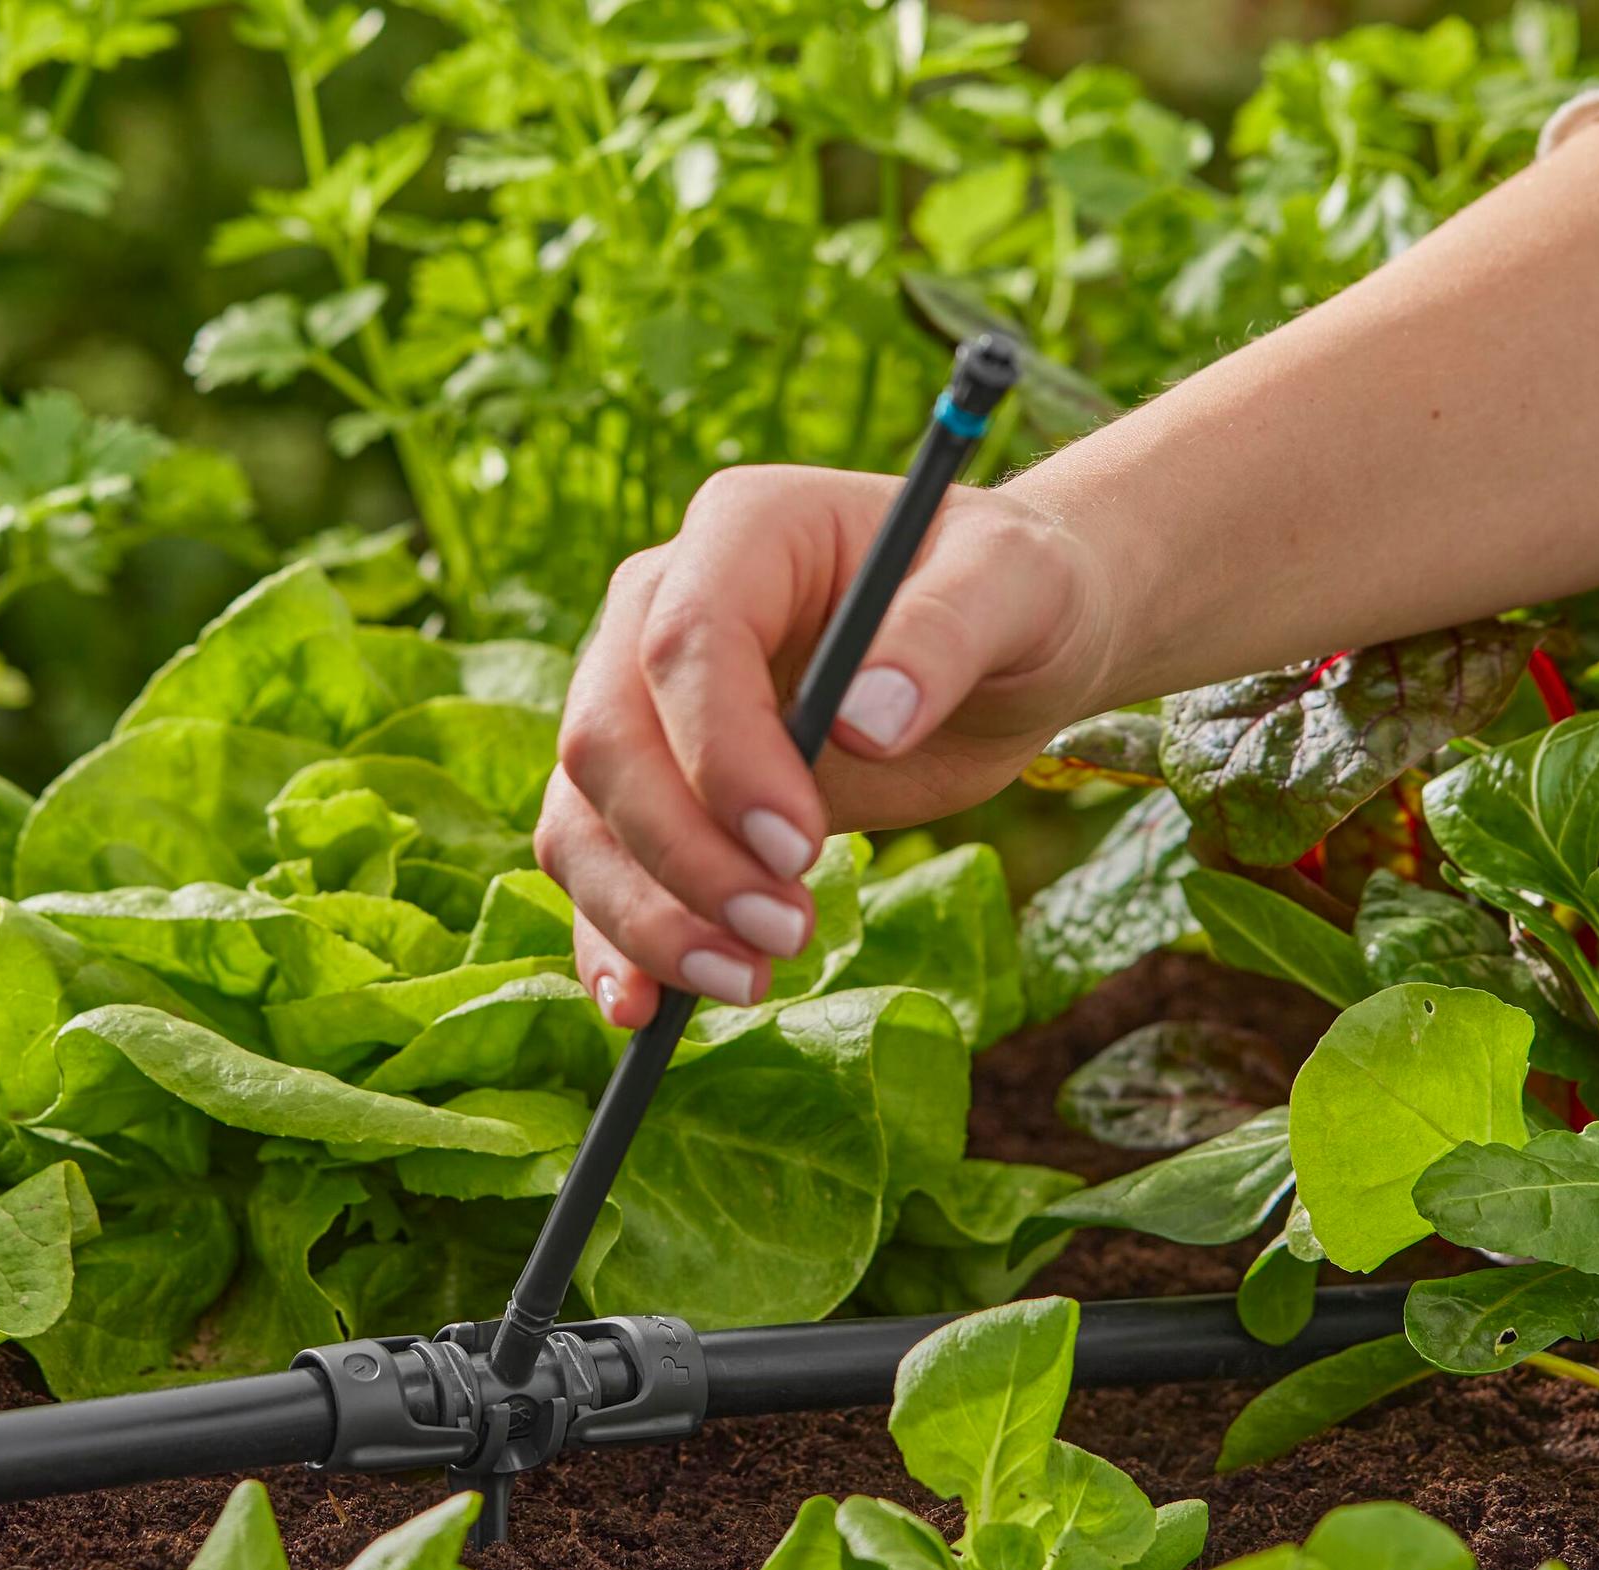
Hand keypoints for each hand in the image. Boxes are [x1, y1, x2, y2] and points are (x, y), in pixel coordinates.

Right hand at [536, 465, 1115, 1025]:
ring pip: (581, 816)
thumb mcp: (1016, 585)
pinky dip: (612, 940)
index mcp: (740, 532)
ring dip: (647, 915)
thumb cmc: (1010, 592)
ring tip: (749, 980)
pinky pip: (595, 866)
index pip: (683, 644)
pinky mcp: (650, 789)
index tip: (801, 846)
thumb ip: (945, 634)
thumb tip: (869, 721)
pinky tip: (644, 1008)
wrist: (1000, 642)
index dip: (723, 754)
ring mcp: (640, 702)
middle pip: (607, 740)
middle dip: (684, 855)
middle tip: (789, 934)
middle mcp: (658, 610)